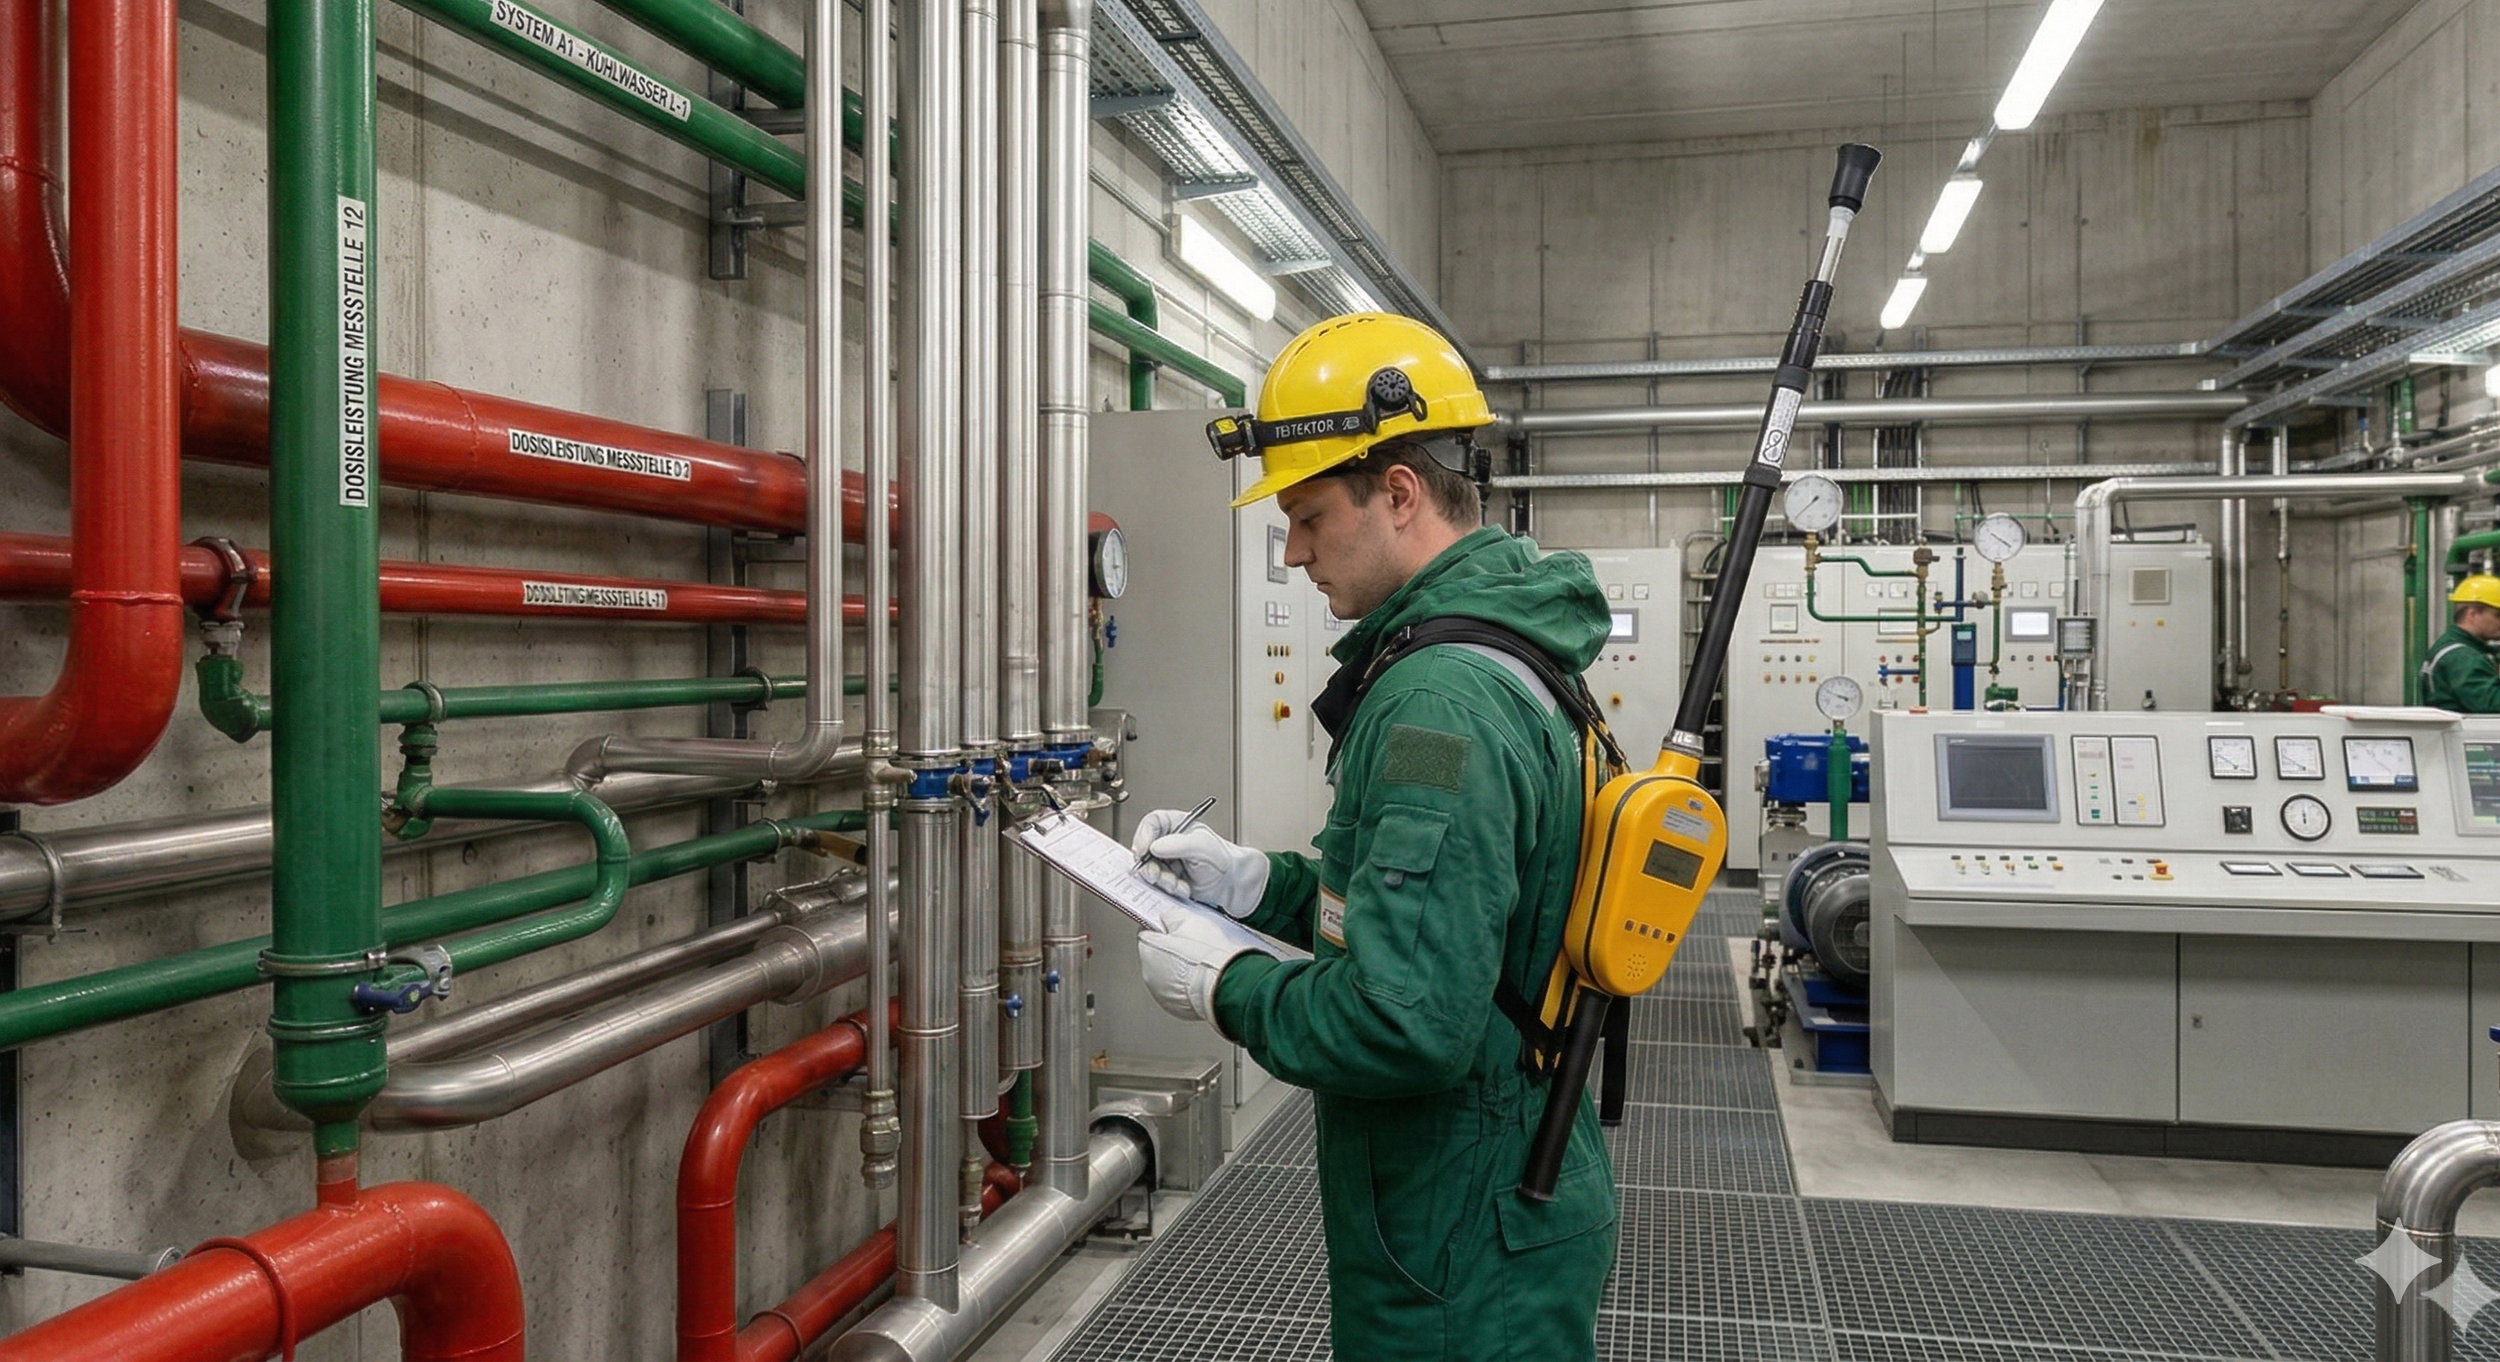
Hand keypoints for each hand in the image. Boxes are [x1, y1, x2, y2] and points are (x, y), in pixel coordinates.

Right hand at [1129, 810, 1268, 918]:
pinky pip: (1157, 884)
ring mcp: (1166, 860)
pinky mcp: (1167, 877)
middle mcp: (1168, 842)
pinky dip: (1169, 889)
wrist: (1230, 883)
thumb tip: (1155, 846)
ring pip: (1149, 869)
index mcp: (1176, 825)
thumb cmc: (1221, 859)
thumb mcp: (1201, 846)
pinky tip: (1183, 888)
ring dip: (1162, 880)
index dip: (1143, 836)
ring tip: (1177, 883)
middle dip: (1151, 866)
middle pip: (1145, 849)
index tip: (1143, 851)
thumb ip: (1178, 844)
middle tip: (1157, 875)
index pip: (1152, 823)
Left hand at [1137, 910, 1256, 1023]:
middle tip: (1194, 946)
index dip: (1162, 929)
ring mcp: (1163, 995)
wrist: (1227, 982)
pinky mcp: (1178, 1009)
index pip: (1146, 933)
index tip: (1174, 928)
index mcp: (1148, 951)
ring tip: (1201, 964)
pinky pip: (1179, 993)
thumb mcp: (1189, 919)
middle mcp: (1150, 976)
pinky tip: (1203, 979)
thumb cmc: (1208, 954)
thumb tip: (1167, 917)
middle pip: (1157, 956)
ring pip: (1168, 977)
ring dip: (1179, 971)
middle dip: (1172, 950)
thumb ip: (1171, 916)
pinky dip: (1188, 987)